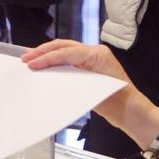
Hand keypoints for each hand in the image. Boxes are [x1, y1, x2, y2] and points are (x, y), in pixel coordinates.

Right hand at [22, 40, 158, 148]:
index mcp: (97, 54)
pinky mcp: (88, 68)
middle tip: (26, 58)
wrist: (132, 112)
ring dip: (47, 54)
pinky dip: (54, 62)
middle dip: (43, 51)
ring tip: (30, 59)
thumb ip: (72, 79)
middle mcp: (94, 52)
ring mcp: (92, 59)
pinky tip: (44, 67)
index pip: (66, 52)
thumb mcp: (92, 90)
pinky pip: (68, 60)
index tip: (32, 64)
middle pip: (63, 46)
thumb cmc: (118, 102)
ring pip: (64, 51)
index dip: (47, 57)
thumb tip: (50, 75)